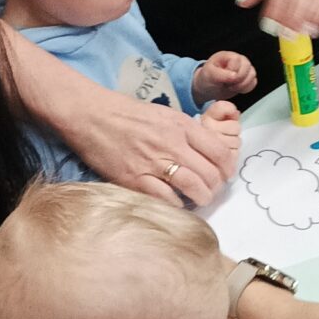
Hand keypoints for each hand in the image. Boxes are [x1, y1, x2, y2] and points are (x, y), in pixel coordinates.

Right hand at [63, 86, 238, 208]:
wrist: (91, 115)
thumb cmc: (127, 113)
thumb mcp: (165, 115)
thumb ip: (186, 132)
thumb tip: (207, 150)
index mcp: (182, 126)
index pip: (219, 151)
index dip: (228, 168)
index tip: (226, 175)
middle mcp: (172, 144)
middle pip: (209, 173)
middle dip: (215, 187)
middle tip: (212, 190)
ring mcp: (153, 163)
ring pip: (192, 187)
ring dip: (201, 198)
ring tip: (199, 200)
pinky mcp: (134, 179)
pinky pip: (165, 199)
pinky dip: (176, 204)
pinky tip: (176, 203)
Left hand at [192, 51, 257, 106]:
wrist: (208, 88)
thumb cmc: (207, 78)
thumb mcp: (209, 74)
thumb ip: (221, 74)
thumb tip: (235, 76)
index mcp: (228, 56)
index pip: (238, 61)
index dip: (232, 73)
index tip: (223, 80)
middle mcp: (238, 60)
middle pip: (248, 67)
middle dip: (239, 80)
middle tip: (228, 85)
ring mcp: (243, 69)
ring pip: (252, 75)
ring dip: (242, 85)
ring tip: (231, 87)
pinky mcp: (247, 78)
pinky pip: (254, 82)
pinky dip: (246, 88)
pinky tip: (236, 89)